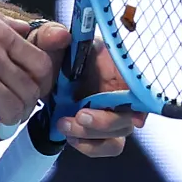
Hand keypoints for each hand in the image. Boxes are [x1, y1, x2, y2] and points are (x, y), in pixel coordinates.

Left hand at [28, 21, 147, 157]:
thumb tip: (61, 36)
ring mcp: (111, 114)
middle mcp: (120, 92)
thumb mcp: (48, 40)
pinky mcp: (98, 131)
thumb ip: (51, 35)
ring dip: (93, 135)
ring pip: (117, 136)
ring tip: (65, 124)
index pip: (141, 85)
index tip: (135, 115)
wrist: (39, 77)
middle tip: (80, 115)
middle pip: (130, 117)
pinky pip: (104, 146)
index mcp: (117, 66)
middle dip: (105, 122)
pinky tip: (69, 135)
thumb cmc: (52, 54)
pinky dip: (88, 146)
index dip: (143, 101)